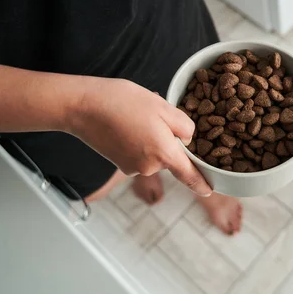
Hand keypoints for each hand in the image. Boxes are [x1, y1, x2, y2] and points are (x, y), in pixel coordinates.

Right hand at [68, 77, 211, 195]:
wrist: (83, 106)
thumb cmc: (124, 102)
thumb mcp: (164, 106)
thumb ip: (185, 127)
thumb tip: (186, 141)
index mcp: (165, 154)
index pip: (189, 176)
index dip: (201, 184)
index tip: (209, 191)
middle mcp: (150, 167)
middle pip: (170, 156)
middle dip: (168, 138)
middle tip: (152, 115)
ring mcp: (133, 168)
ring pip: (154, 153)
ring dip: (152, 138)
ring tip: (136, 117)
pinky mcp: (120, 165)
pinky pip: (139, 154)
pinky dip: (138, 141)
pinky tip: (126, 124)